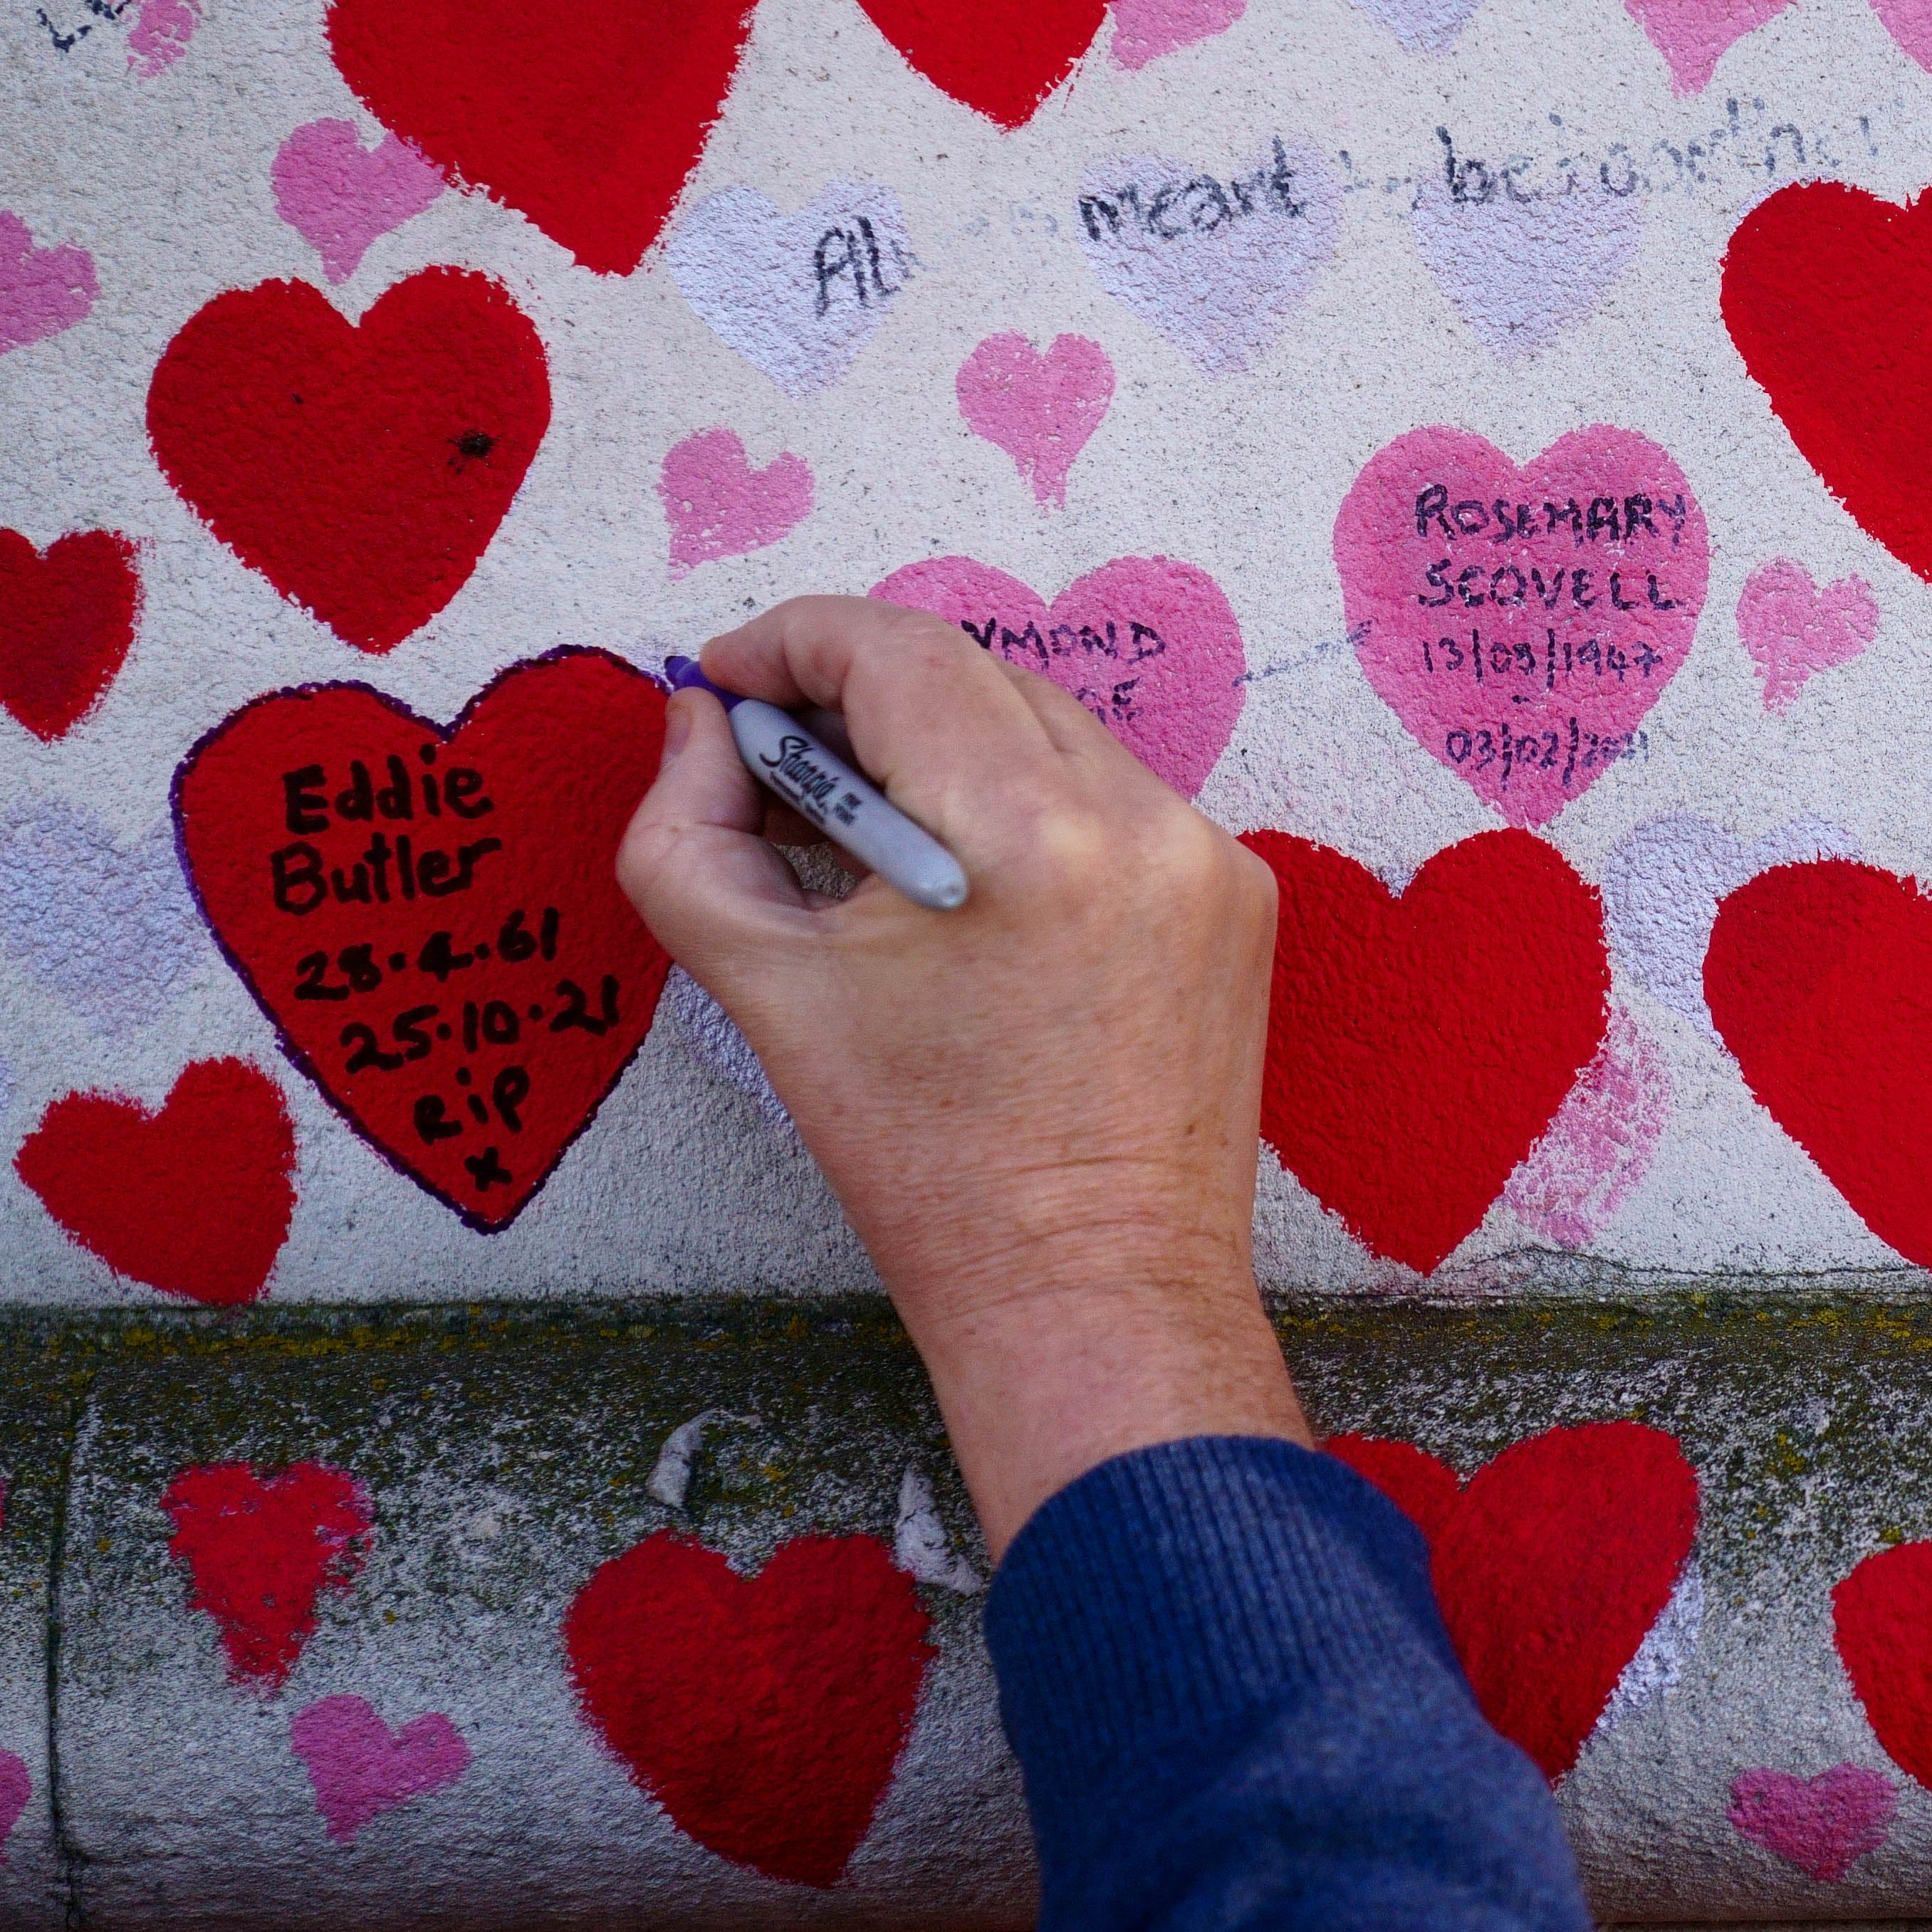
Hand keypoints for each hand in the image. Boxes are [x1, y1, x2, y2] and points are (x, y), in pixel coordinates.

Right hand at [617, 594, 1305, 1551]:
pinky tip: (970, 889)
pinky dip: (1028, 810)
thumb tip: (698, 720)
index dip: (790, 641)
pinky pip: (1110, 798)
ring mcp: (1205, 850)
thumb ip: (692, 833)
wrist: (1096, 1291)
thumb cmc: (925, 1165)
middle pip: (970, 673)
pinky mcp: (1239, 891)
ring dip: (945, 749)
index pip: (895, 650)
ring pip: (1043, 729)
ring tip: (865, 834)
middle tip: (773, 760)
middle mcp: (1136, 817)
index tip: (725, 681)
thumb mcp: (765, 990)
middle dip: (857, 695)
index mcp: (1022, 831)